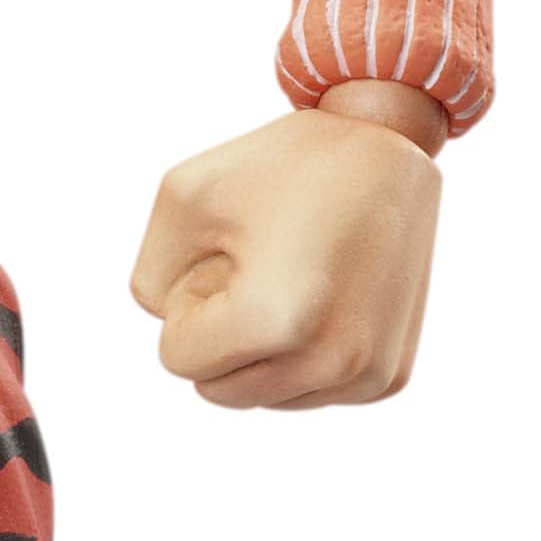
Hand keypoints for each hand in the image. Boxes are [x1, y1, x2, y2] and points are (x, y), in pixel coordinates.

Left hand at [131, 89, 442, 409]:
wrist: (389, 144)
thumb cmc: (284, 163)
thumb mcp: (184, 196)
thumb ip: (150, 280)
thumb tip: (171, 332)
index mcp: (275, 321)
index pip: (178, 360)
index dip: (189, 299)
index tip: (232, 252)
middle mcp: (329, 362)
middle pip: (220, 390)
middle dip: (221, 333)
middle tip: (262, 264)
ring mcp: (365, 375)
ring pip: (265, 396)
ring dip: (263, 347)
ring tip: (299, 275)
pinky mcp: (389, 377)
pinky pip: (310, 392)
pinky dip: (304, 354)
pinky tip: (329, 295)